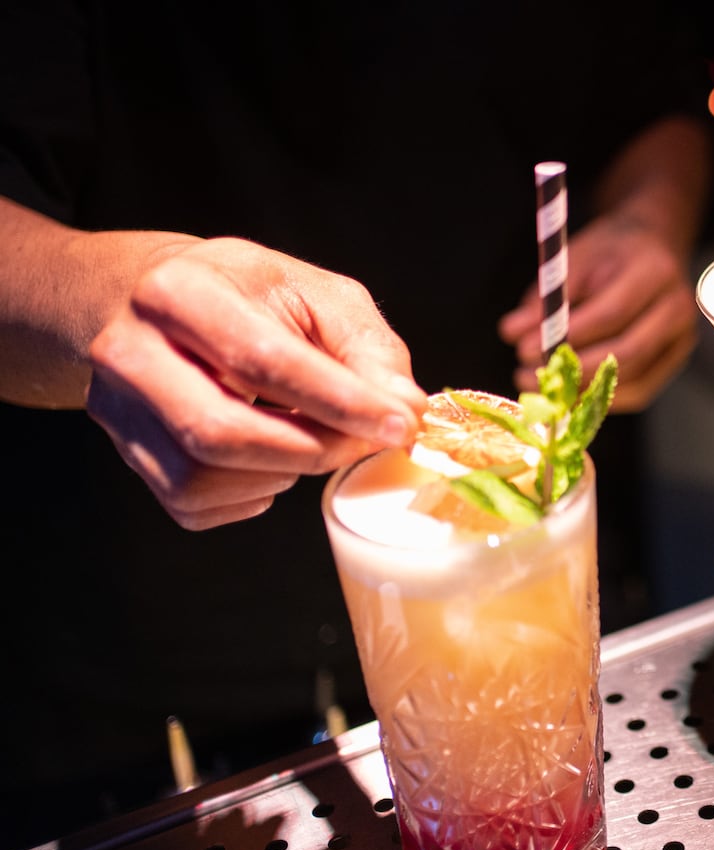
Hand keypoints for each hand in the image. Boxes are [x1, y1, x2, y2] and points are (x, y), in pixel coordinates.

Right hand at [84, 237, 427, 528]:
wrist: (151, 300)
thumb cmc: (246, 295)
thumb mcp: (316, 294)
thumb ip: (367, 348)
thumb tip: (405, 409)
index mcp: (179, 292)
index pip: (263, 360)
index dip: (341, 401)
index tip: (399, 424)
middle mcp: (130, 351)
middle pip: (222, 432)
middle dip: (314, 448)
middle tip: (366, 441)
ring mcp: (118, 409)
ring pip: (202, 478)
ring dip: (282, 473)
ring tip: (314, 439)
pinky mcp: (127, 452)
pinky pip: (192, 504)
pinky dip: (250, 495)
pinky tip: (273, 458)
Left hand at [501, 215, 696, 412]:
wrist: (654, 247)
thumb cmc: (610, 250)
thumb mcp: (576, 257)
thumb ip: (548, 294)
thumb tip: (512, 333)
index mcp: (655, 271)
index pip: (613, 313)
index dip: (568, 335)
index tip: (523, 348)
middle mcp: (677, 308)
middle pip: (629, 352)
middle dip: (574, 371)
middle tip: (526, 375)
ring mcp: (681, 339)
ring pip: (635, 379)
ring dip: (584, 390)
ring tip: (540, 385)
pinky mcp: (674, 360)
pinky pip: (640, 390)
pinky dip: (602, 396)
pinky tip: (569, 391)